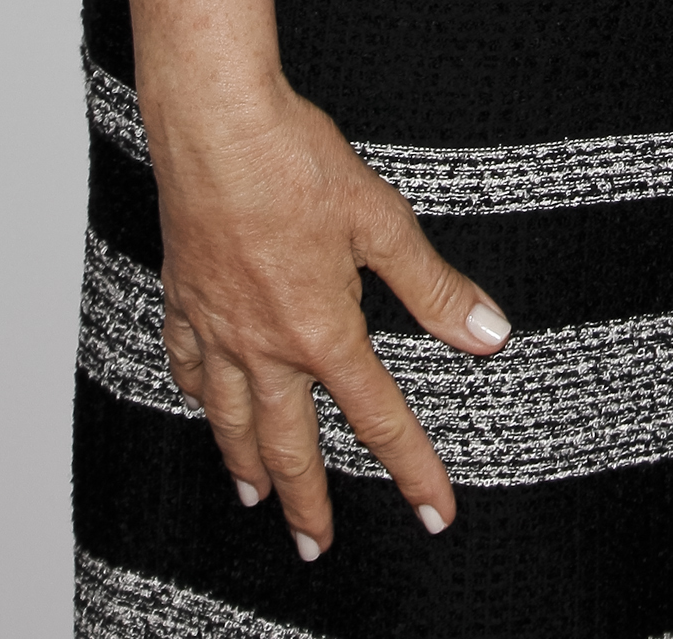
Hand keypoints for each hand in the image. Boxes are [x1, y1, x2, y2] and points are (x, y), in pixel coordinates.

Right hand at [148, 75, 510, 560]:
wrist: (216, 127)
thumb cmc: (297, 163)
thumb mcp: (383, 222)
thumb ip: (433, 288)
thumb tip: (488, 334)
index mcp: (322, 330)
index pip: (378, 417)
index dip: (413, 469)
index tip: (434, 513)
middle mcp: (265, 345)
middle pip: (290, 443)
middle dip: (309, 501)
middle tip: (316, 546)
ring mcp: (218, 328)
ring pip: (232, 420)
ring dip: (246, 466)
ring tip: (255, 499)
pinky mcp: (184, 301)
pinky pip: (190, 368)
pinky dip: (201, 398)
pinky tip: (207, 406)